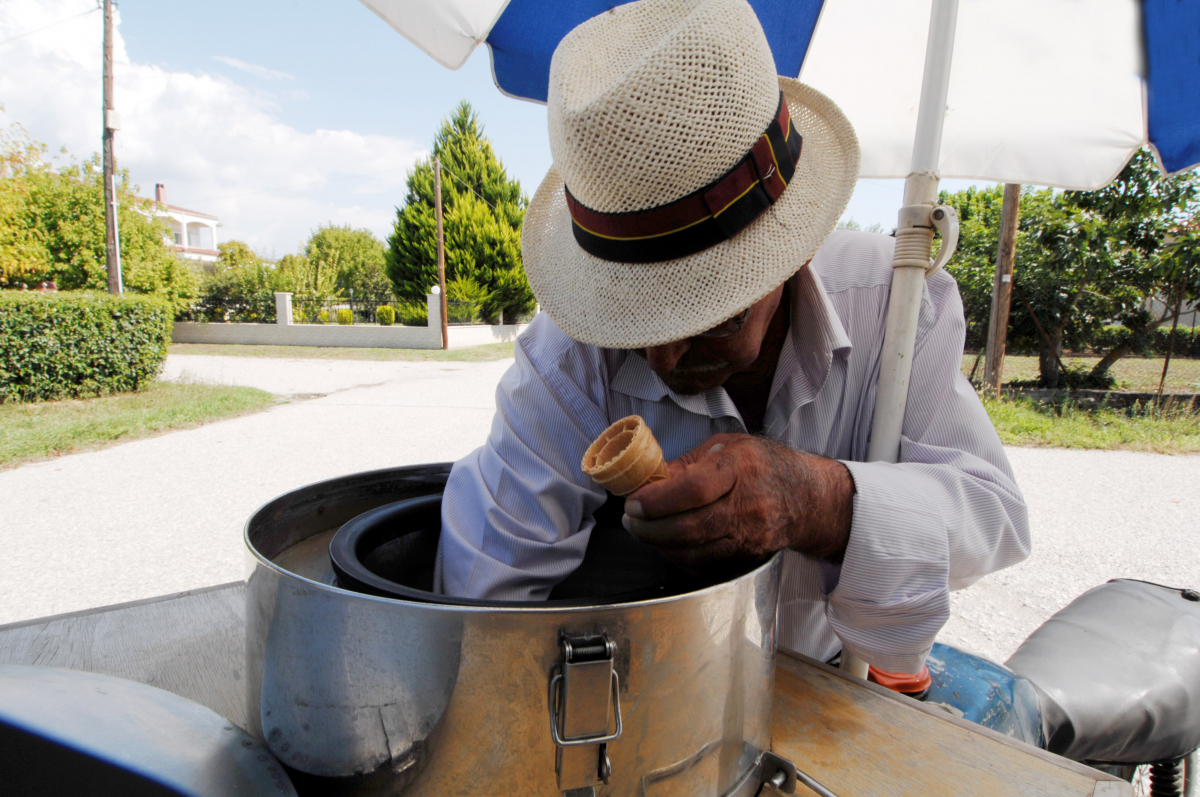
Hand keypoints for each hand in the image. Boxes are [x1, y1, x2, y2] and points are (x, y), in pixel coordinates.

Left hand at [621, 434, 854, 571]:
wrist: (807, 497)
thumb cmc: (763, 465)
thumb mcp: (727, 447)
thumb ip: (687, 464)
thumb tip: (648, 480)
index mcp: (741, 468)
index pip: (695, 489)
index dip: (658, 500)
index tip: (634, 503)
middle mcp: (748, 505)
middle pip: (691, 526)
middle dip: (650, 528)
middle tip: (630, 521)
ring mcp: (751, 535)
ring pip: (695, 550)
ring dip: (659, 544)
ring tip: (642, 531)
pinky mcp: (748, 556)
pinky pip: (705, 564)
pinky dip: (679, 556)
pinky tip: (666, 544)